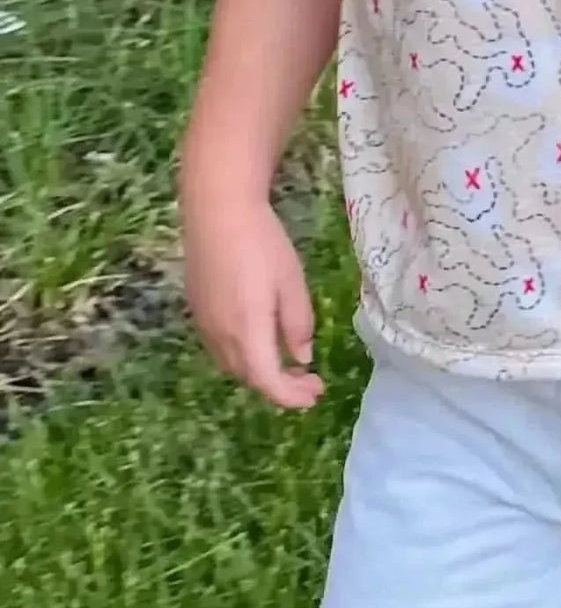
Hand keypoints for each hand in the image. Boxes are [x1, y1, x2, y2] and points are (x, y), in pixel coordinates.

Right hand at [183, 198, 324, 409]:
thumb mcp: (292, 283)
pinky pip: (220, 348)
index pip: (268, 382)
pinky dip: (243, 356)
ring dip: (260, 372)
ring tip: (288, 365)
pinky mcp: (197, 310)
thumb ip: (298, 324)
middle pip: (249, 377)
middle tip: (308, 381)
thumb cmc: (262, 244)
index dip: (292, 396)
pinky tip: (260, 341)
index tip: (315, 393)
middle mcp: (220, 336)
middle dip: (280, 386)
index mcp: (247, 332)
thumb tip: (301, 358)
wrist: (217, 211)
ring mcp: (204, 324)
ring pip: (232, 365)